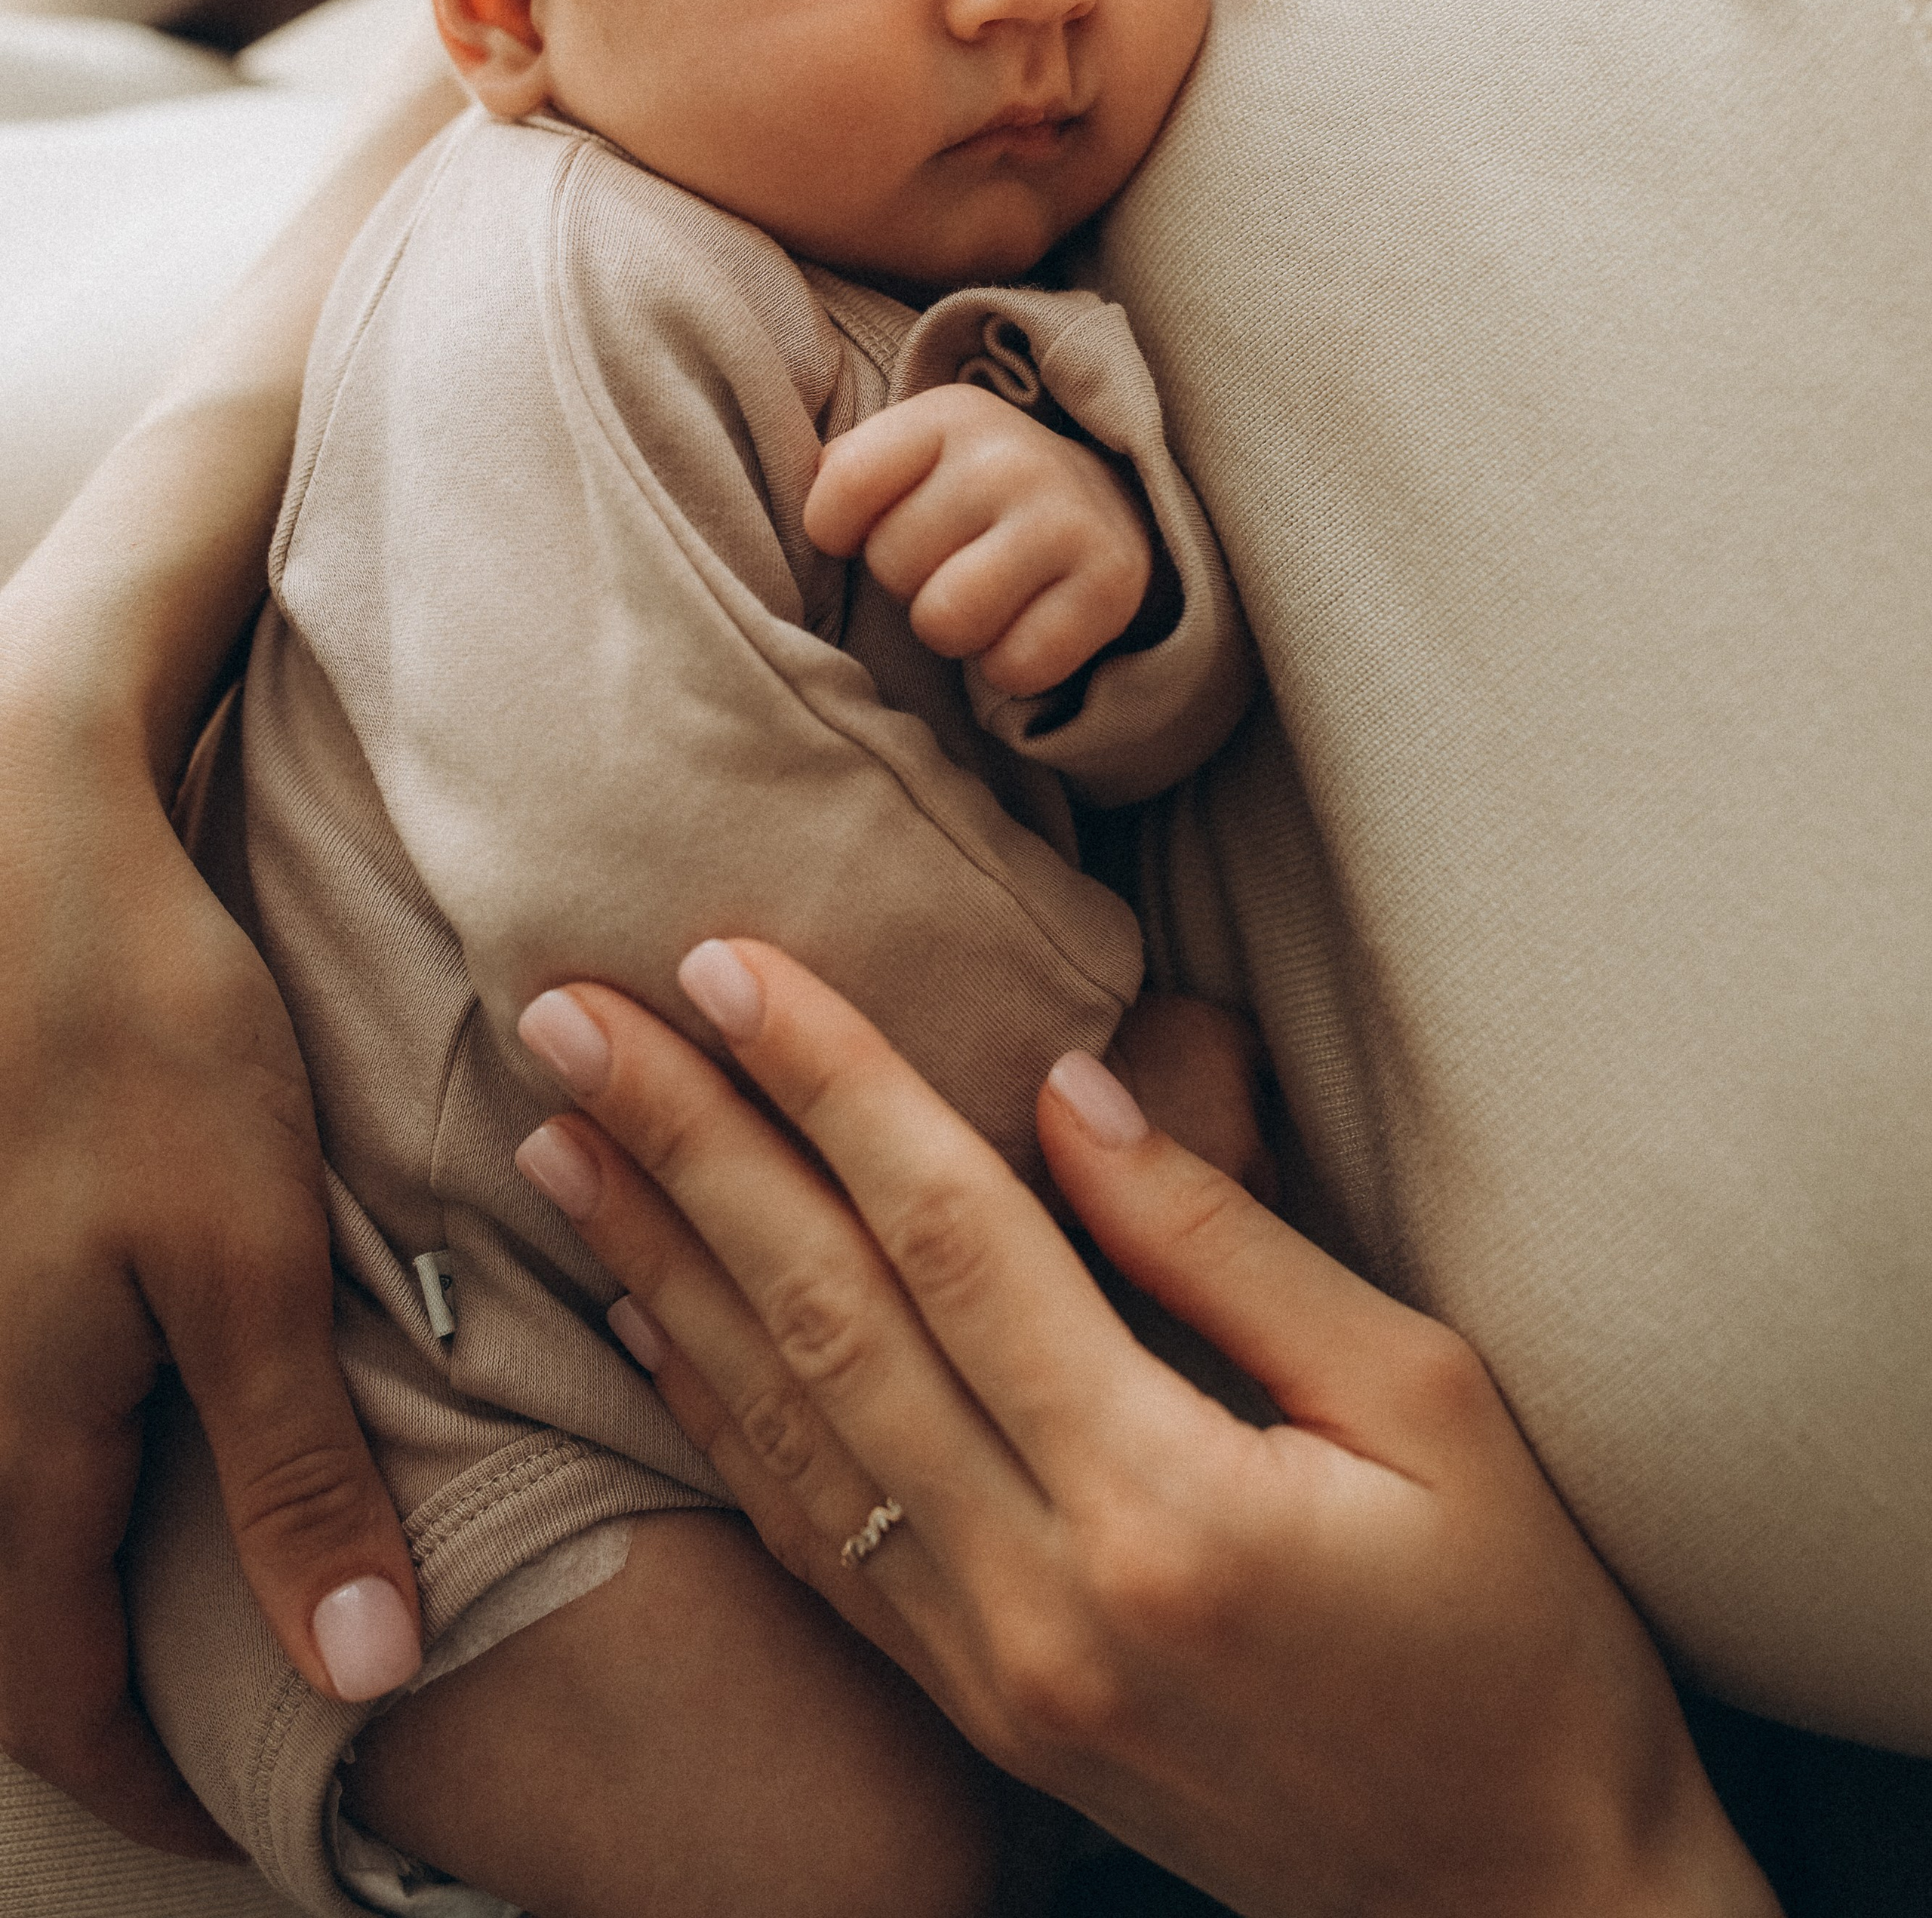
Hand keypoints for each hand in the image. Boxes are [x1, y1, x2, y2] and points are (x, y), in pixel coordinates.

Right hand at [0, 707, 420, 1854]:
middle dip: (103, 1714)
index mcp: (11, 1442)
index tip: (255, 1826)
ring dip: (62, 1607)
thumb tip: (363, 1677)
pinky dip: (38, 1497)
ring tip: (176, 1620)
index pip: (59, 1700)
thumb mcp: (254, 1255)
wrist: (18, 855)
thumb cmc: (145, 1039)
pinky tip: (107, 1463)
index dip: (156, 1787)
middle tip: (222, 1742)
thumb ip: (295, 1470)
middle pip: (3, 1640)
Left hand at [512, 945, 1776, 1917]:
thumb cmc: (1516, 1640)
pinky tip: (644, 1323)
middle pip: (825, 1320)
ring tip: (560, 1143)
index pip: (953, 1240)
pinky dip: (716, 1420)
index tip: (728, 963)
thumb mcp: (1427, 1405)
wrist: (1518, 1905)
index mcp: (1162, 1503)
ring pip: (787, 1429)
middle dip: (689, 1148)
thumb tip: (1077, 1088)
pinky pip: (813, 1542)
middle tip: (571, 1017)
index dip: (832, 1085)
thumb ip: (1229, 1245)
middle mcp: (1039, 1596)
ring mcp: (991, 1672)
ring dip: (661, 1268)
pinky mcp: (982, 1711)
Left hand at [804, 385, 1152, 695]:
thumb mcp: (914, 453)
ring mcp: (1065, 519)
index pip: (843, 488)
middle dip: (909, 580)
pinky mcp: (1110, 585)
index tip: (873, 527)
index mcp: (948, 416)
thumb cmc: (977, 491)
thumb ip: (848, 472)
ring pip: (945, 621)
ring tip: (981, 599)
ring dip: (954, 631)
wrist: (1107, 505)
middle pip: (892, 564)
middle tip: (951, 562)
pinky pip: (1014, 666)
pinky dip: (1009, 665)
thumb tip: (800, 508)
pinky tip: (1027, 625)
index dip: (837, 530)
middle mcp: (1009, 458)